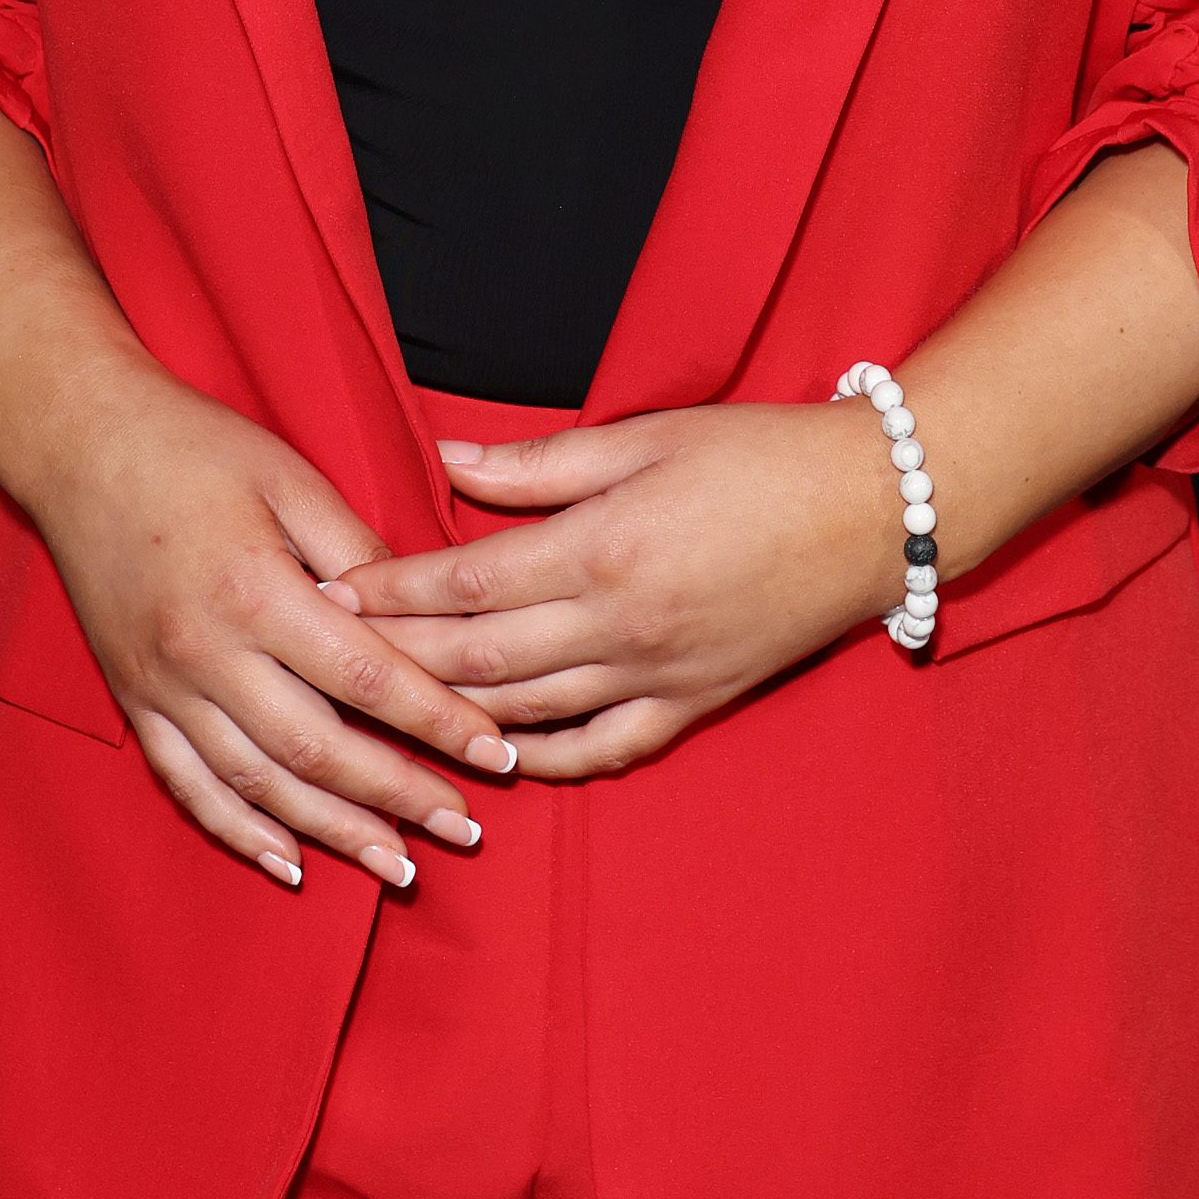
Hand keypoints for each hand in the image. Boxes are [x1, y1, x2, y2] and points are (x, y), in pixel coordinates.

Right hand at [27, 368, 520, 885]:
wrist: (81, 442)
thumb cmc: (194, 445)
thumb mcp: (290, 476)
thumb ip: (357, 550)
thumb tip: (418, 614)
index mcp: (257, 591)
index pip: (367, 677)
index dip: (438, 723)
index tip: (495, 757)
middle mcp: (207, 653)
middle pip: (318, 750)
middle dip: (400, 797)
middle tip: (465, 829)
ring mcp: (164, 686)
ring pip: (259, 785)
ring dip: (335, 833)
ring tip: (399, 867)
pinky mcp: (134, 700)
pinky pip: (189, 785)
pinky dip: (240, 832)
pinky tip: (289, 864)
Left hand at [327, 398, 900, 778]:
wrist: (872, 509)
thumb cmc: (758, 455)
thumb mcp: (646, 437)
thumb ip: (541, 466)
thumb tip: (449, 462)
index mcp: (602, 550)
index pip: (467, 583)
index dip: (394, 591)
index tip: (333, 591)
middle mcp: (620, 627)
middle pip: (478, 657)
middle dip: (395, 659)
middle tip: (325, 656)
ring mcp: (657, 677)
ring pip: (526, 713)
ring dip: (448, 716)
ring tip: (381, 715)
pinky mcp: (692, 706)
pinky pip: (601, 750)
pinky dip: (543, 761)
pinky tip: (498, 761)